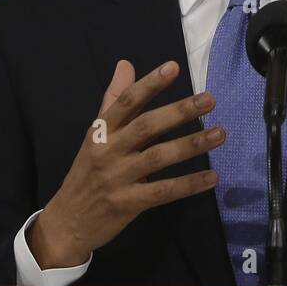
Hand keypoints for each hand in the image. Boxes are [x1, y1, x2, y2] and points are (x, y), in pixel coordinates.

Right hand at [28, 59, 223, 268]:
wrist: (67, 221)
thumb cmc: (87, 172)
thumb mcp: (94, 135)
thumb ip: (113, 100)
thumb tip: (126, 64)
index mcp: (101, 131)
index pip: (126, 101)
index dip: (149, 84)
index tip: (173, 68)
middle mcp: (108, 150)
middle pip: (146, 126)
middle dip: (179, 111)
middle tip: (210, 99)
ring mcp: (118, 178)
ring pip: (158, 157)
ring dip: (191, 144)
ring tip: (219, 134)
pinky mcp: (128, 204)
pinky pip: (163, 192)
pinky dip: (188, 184)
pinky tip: (212, 177)